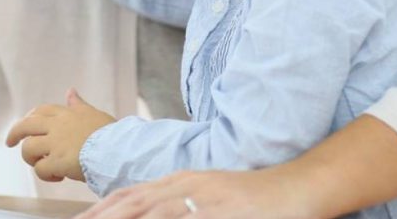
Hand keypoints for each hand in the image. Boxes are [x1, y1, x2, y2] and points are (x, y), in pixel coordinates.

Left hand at [6, 88, 115, 182]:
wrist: (119, 149)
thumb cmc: (111, 134)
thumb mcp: (93, 114)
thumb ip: (78, 105)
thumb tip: (71, 90)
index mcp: (67, 114)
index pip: (41, 111)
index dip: (29, 118)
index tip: (24, 126)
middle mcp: (58, 126)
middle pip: (25, 125)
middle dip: (14, 134)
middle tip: (9, 143)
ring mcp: (56, 143)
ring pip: (28, 149)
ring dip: (32, 159)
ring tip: (43, 165)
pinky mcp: (57, 161)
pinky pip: (40, 169)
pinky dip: (45, 175)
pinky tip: (58, 177)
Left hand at [73, 169, 312, 218]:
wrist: (296, 189)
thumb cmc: (255, 199)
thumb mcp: (211, 198)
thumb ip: (181, 207)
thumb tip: (154, 214)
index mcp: (181, 181)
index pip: (130, 193)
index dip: (101, 207)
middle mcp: (186, 185)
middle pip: (132, 201)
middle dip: (101, 215)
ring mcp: (202, 198)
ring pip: (151, 211)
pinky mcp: (220, 211)